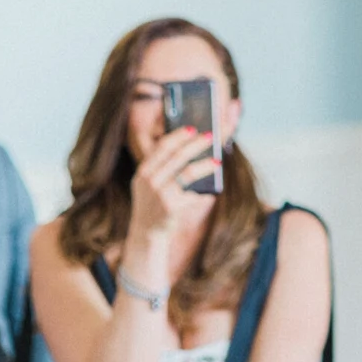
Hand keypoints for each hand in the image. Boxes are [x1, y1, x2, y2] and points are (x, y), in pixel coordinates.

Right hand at [127, 127, 216, 243]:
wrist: (146, 233)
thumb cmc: (154, 204)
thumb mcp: (149, 185)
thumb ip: (162, 169)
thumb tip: (191, 149)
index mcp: (143, 172)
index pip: (161, 148)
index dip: (178, 136)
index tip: (192, 128)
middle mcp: (149, 181)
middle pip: (177, 157)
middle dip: (195, 145)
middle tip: (210, 137)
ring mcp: (160, 194)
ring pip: (187, 173)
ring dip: (205, 166)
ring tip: (217, 162)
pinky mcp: (171, 208)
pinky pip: (193, 194)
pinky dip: (203, 193)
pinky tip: (210, 193)